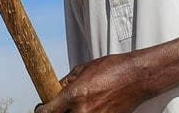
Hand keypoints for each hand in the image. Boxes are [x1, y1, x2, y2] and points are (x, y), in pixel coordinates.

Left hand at [35, 54, 151, 112]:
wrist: (136, 77)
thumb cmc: (111, 69)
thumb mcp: (81, 71)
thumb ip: (65, 84)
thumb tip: (53, 93)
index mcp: (73, 96)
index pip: (46, 112)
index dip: (42, 110)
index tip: (43, 108)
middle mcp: (82, 111)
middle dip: (58, 112)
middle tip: (61, 106)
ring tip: (79, 105)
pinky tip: (90, 108)